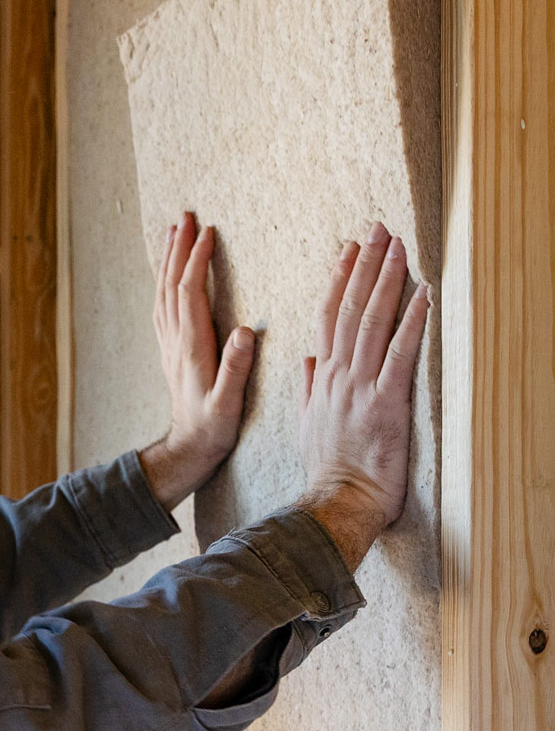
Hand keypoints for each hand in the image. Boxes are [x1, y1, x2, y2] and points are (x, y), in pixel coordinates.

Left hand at [139, 212, 256, 510]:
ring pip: (164, 292)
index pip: (190, 292)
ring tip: (175, 231)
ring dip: (169, 260)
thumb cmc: (212, 428)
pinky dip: (167, 281)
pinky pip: (164, 306)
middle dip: (177, 248)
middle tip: (184, 215)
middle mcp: (176, 340)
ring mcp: (170, 344)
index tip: (207, 233)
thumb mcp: (228, 403)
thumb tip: (244, 331)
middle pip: (171, 284)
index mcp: (192, 346)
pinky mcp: (172, 350)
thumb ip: (236, 368)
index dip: (197, 261)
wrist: (187, 449)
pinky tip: (170, 271)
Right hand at [294, 223, 429, 570]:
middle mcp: (337, 375)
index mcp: (321, 379)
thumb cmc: (329, 468)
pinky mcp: (385, 403)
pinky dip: (412, 323)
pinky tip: (423, 295)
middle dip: (365, 266)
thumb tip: (307, 360)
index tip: (348, 249)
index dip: (339, 279)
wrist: (338, 499)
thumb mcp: (308, 423)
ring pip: (372, 323)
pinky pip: (400, 355)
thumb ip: (307, 388)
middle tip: (378, 230)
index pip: (328, 317)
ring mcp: (360, 387)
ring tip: (398, 248)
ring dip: (387, 282)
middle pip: (350, 309)